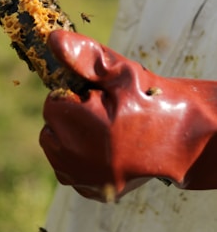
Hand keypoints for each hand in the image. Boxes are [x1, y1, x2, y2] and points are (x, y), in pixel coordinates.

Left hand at [40, 30, 216, 201]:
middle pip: (51, 126)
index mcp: (85, 128)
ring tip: (103, 131)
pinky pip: (65, 168)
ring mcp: (84, 180)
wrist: (179, 140)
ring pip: (55, 147)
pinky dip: (76, 156)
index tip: (99, 98)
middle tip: (102, 114)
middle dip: (70, 116)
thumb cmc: (151, 102)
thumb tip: (53, 40)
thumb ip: (85, 58)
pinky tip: (101, 149)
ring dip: (70, 135)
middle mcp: (80, 160)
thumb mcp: (121, 73)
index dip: (76, 95)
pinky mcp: (90, 191)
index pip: (54, 102)